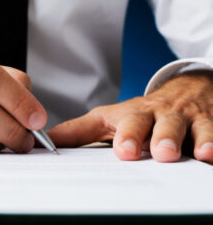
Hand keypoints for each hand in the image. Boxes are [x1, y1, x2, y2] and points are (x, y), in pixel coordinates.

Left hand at [48, 70, 212, 162]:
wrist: (184, 90)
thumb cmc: (142, 112)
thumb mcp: (109, 118)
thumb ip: (79, 131)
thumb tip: (46, 141)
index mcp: (134, 115)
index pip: (128, 123)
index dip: (127, 136)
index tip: (124, 151)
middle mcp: (161, 115)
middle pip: (160, 123)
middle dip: (159, 136)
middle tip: (157, 151)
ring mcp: (188, 119)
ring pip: (191, 127)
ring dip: (190, 139)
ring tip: (190, 152)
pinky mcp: (210, 123)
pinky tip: (212, 154)